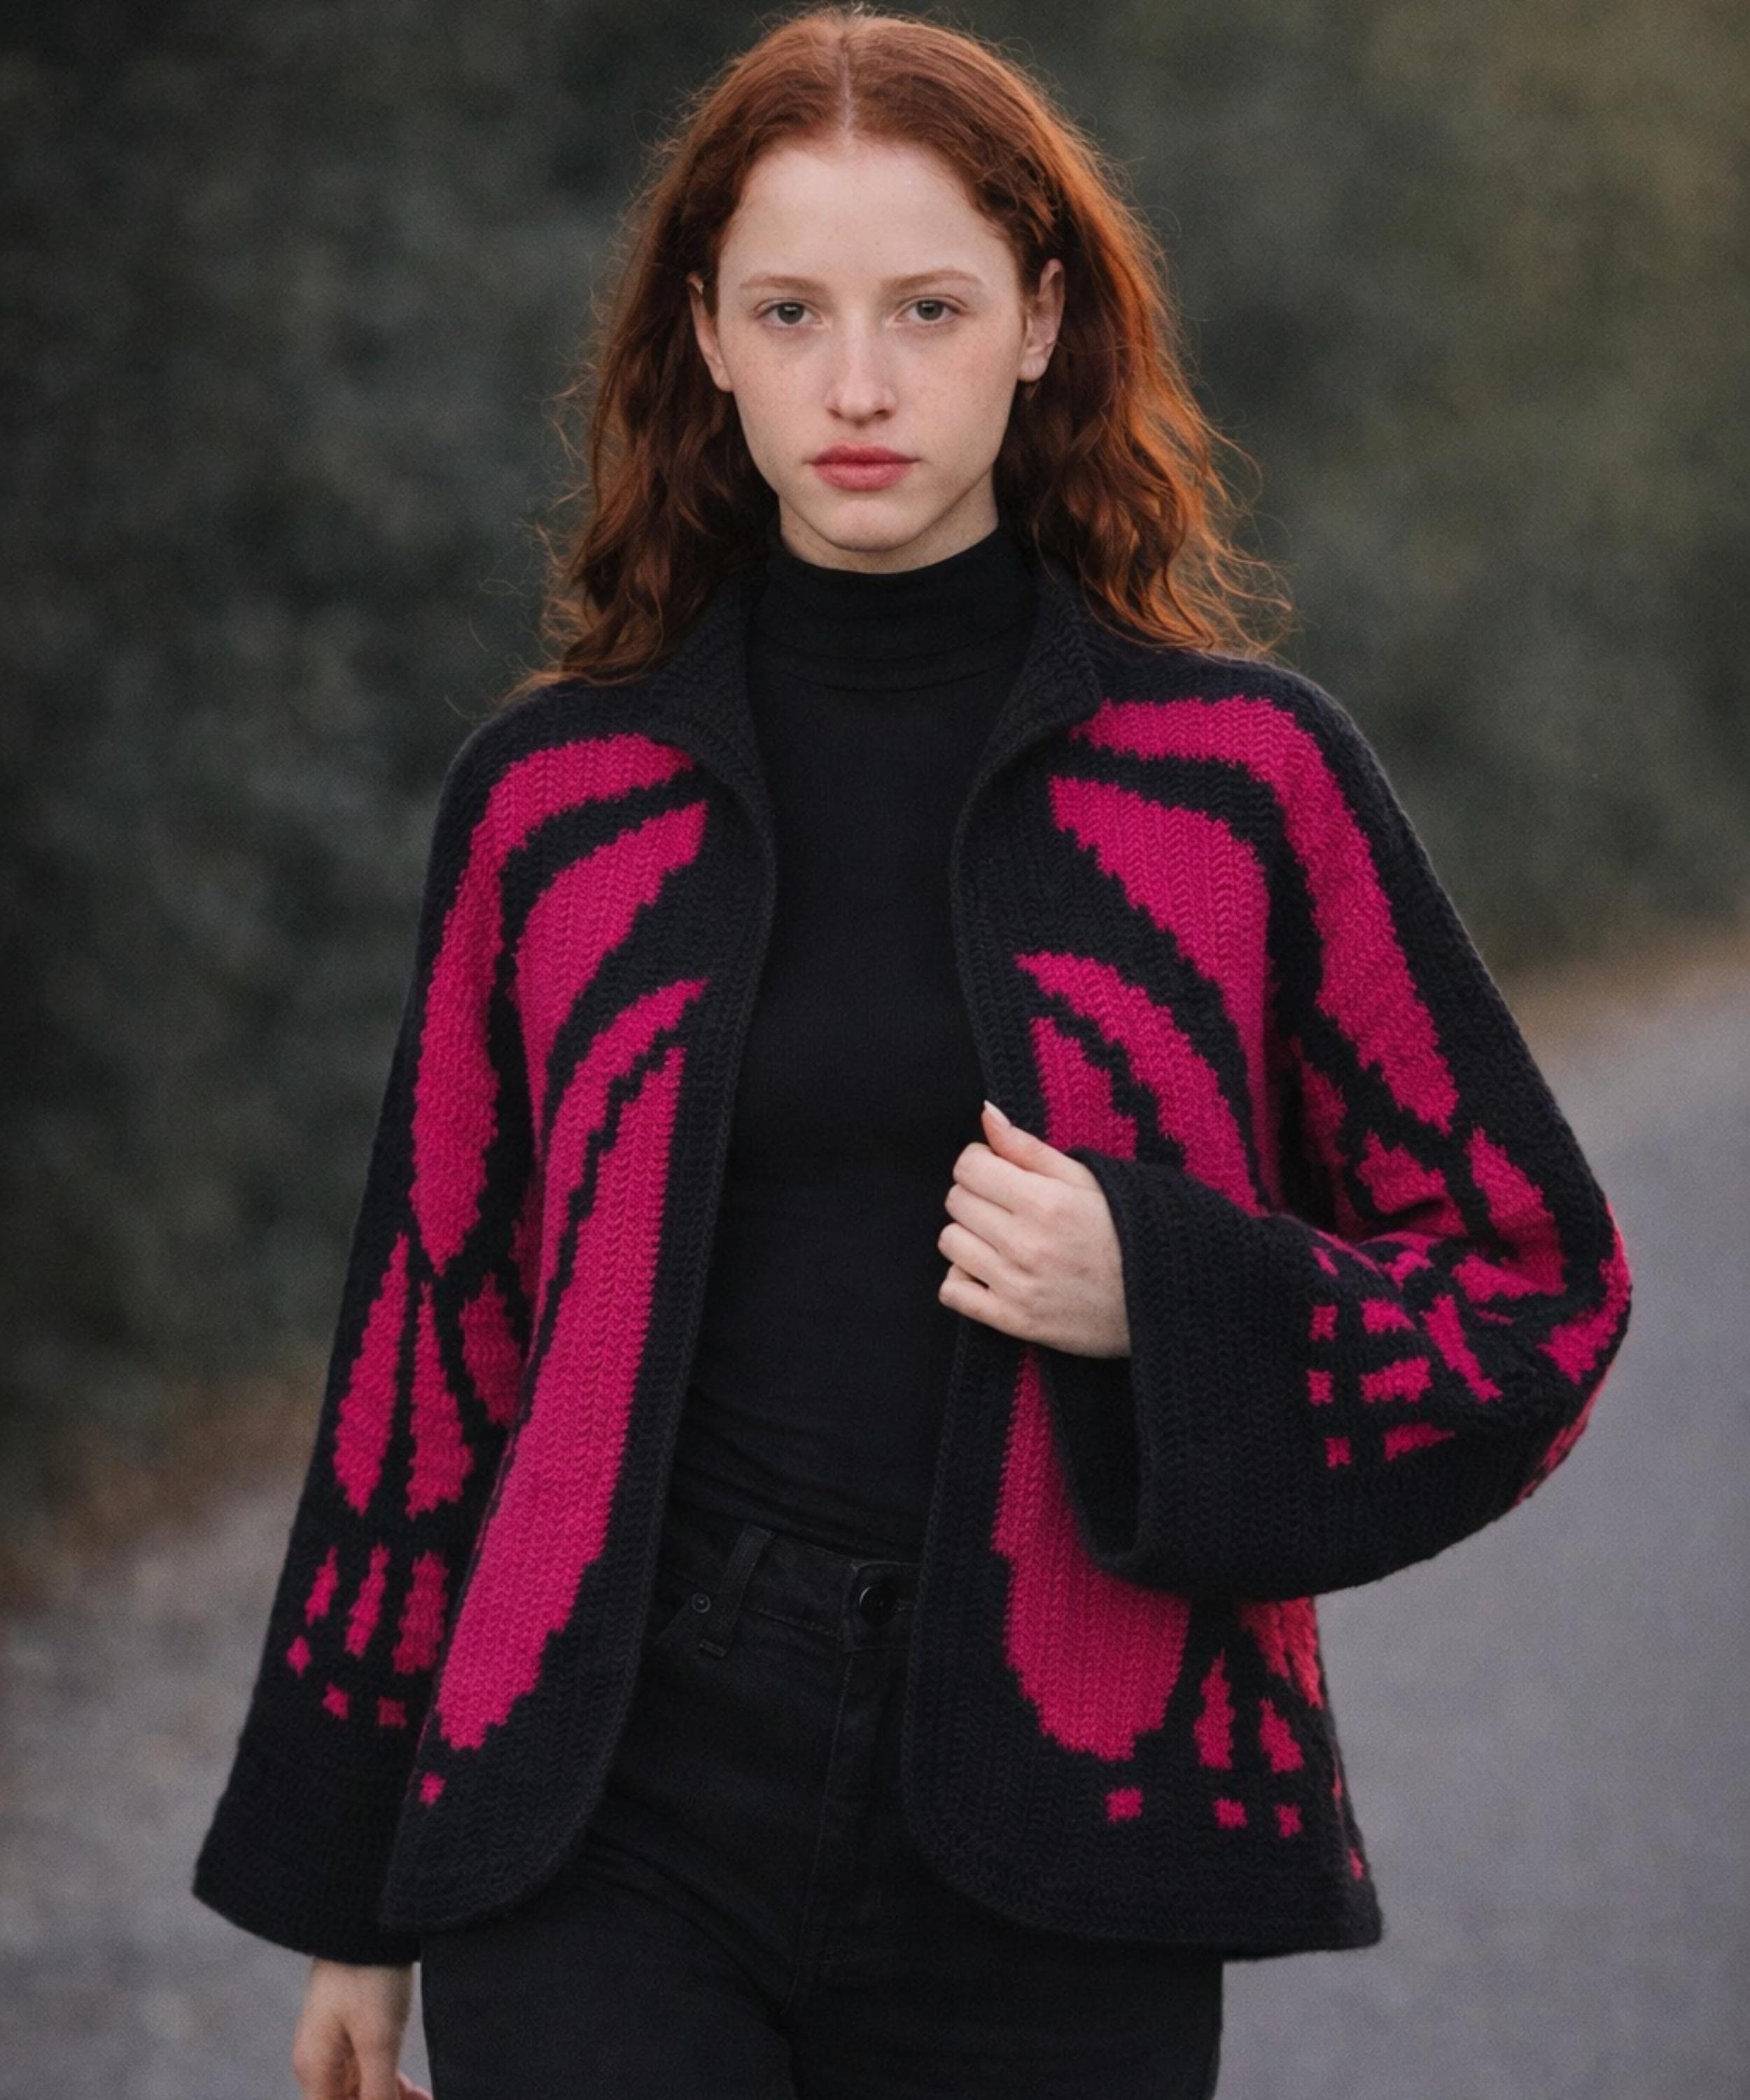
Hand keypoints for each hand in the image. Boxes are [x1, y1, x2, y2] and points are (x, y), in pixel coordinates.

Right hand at [291, 1958, 430, 2099]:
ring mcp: (333, 2046)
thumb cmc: (368, 1976)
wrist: (366, 1917)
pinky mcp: (351, 2029)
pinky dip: (390, 2083)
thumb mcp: (378, 2040)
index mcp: (314, 2069)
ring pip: (360, 2092)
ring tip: (425, 2099)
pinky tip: (416, 2091)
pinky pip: (367, 2070)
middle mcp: (318, 2062)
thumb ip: (377, 2092)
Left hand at [937, 1101, 1129, 1357]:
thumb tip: (986, 1114)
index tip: (1000, 1171)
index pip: (968, 1167)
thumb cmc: (1126, 1230)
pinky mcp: (1014, 1321)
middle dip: (976, 1195)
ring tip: (1001, 1238)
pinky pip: (952, 1292)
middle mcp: (1026, 1244)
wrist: (1161, 1297)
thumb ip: (1029, 1148)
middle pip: (956, 1201)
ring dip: (969, 1235)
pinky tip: (989, 1272)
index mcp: (1045, 1202)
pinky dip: (962, 1279)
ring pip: (950, 1242)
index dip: (980, 1163)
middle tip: (1006, 1205)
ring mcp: (1017, 1285)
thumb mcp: (1088, 1180)